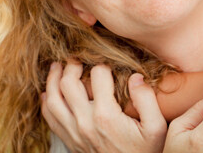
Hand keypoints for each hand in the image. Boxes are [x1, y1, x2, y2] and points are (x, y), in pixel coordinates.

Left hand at [41, 61, 166, 152]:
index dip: (102, 65)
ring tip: (57, 67)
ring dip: (53, 80)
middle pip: (67, 84)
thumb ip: (147, 100)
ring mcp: (74, 132)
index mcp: (106, 115)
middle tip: (76, 59)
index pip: (97, 76)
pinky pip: (49, 118)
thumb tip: (135, 77)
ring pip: (52, 99)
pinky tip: (49, 92)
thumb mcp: (156, 128)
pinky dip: (46, 102)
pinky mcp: (69, 140)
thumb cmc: (144, 152)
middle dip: (71, 66)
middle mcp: (85, 122)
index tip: (106, 65)